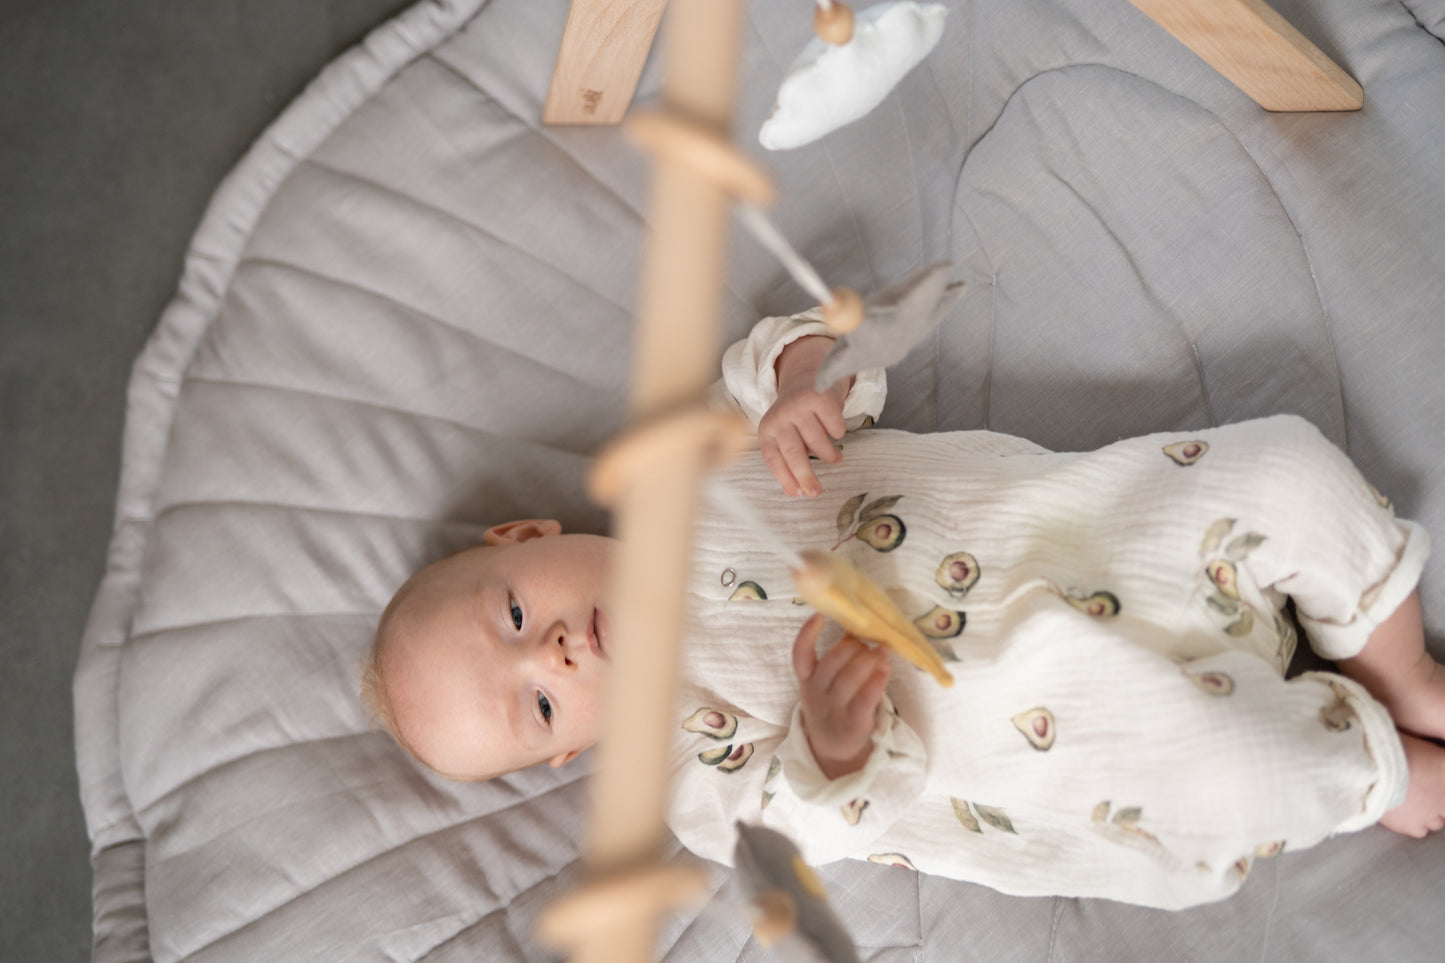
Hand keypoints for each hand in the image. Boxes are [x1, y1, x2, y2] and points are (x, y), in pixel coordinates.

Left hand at [759, 335, 850, 495]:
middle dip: (805, 476)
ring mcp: (799, 406)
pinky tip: (835, 427)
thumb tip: (795, 492)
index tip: (798, 494)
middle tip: (817, 492)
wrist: (809, 377)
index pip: (773, 458)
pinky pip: (834, 427)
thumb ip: (789, 462)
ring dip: (829, 455)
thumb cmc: (798, 417)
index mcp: (767, 430)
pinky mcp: (819, 397)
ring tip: (835, 459)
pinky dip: (838, 433)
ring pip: (817, 442)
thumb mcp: (787, 436)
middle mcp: (779, 417)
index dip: (785, 478)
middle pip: (792, 453)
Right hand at [792, 614, 889, 779]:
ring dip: (868, 660)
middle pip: (831, 665)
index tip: (818, 616)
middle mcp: (816, 694)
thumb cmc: (833, 705)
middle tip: (867, 641)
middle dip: (852, 648)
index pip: (800, 656)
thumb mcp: (824, 683)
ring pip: (848, 680)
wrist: (833, 750)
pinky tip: (886, 669)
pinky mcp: (853, 723)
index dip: (806, 635)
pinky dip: (876, 682)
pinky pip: (864, 700)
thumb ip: (836, 660)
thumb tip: (854, 630)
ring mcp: (833, 711)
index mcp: (807, 680)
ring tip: (883, 650)